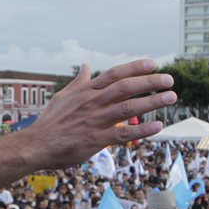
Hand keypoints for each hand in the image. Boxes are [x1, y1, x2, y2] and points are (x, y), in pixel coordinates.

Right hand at [22, 60, 174, 165]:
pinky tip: (158, 126)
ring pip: (128, 108)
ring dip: (152, 102)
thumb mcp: (64, 96)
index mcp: (86, 91)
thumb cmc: (51, 121)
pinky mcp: (97, 140)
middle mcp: (93, 103)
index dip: (134, 67)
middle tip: (169, 80)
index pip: (114, 74)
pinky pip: (124, 134)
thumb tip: (86, 65)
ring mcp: (96, 121)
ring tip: (170, 97)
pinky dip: (142, 130)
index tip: (152, 64)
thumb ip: (79, 82)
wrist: (37, 145)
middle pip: (126, 88)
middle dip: (150, 82)